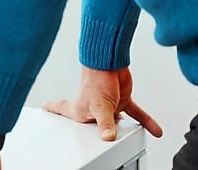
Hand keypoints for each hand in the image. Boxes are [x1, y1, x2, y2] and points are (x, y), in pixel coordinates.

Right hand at [43, 66, 162, 140]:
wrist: (112, 61)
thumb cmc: (97, 78)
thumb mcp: (101, 106)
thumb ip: (105, 123)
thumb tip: (107, 138)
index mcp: (80, 110)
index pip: (60, 110)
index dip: (51, 110)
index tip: (43, 107)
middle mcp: (92, 108)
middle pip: (91, 123)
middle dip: (94, 130)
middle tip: (92, 136)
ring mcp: (108, 104)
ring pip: (116, 120)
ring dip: (126, 128)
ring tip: (131, 138)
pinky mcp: (122, 99)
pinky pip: (135, 113)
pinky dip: (146, 121)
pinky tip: (154, 129)